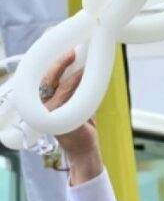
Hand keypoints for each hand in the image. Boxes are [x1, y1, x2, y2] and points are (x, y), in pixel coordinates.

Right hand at [42, 51, 101, 184]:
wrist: (85, 150)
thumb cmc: (81, 126)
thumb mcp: (76, 103)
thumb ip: (75, 88)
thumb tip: (82, 66)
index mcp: (43, 100)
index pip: (43, 76)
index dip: (52, 62)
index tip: (64, 50)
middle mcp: (42, 105)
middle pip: (47, 78)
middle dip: (60, 63)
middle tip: (73, 52)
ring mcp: (49, 113)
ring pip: (58, 86)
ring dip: (72, 73)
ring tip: (84, 64)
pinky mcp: (58, 120)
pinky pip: (67, 98)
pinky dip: (76, 86)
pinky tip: (84, 77)